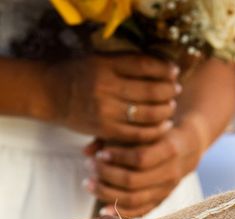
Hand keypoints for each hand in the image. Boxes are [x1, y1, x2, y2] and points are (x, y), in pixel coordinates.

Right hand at [45, 54, 180, 142]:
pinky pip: (139, 134)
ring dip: (166, 111)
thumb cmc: (81, 74)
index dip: (165, 69)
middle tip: (175, 91)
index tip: (174, 71)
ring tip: (170, 107)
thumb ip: (127, 63)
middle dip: (169, 91)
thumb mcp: (101, 59)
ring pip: (148, 114)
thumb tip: (165, 67)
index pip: (145, 65)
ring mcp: (105, 110)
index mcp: (105, 65)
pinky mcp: (105, 130)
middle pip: (151, 91)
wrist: (50, 94)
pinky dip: (156, 131)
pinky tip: (164, 125)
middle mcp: (105, 87)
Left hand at [84, 115, 206, 218]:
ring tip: (89, 183)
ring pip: (135, 199)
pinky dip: (121, 212)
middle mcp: (171, 172)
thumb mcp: (143, 128)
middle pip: (135, 181)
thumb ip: (114, 136)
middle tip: (90, 166)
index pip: (141, 158)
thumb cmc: (159, 132)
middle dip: (107, 174)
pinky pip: (142, 211)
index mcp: (170, 149)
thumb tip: (86, 151)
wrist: (189, 146)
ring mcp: (168, 189)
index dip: (117, 158)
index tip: (100, 154)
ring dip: (107, 193)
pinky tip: (102, 209)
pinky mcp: (163, 200)